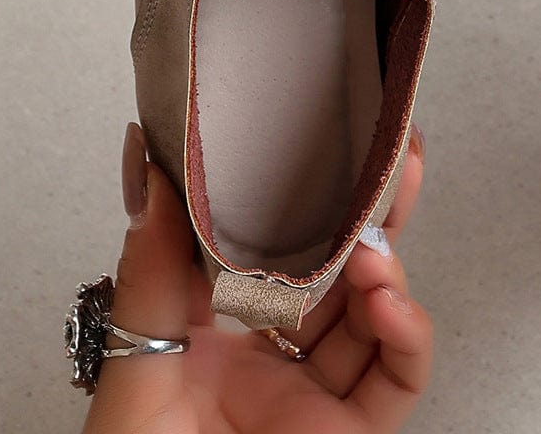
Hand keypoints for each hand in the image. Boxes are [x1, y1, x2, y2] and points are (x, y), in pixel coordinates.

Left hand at [82, 123, 430, 433]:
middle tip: (396, 163)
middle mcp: (269, 359)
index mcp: (214, 332)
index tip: (330, 143)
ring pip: (374, 317)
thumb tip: (151, 173)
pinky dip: (408, 337)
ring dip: (386, 273)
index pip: (272, 244)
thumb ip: (150, 273)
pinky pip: (396, 382)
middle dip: (372, 214)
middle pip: (337, 271)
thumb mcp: (132, 365)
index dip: (308, 194)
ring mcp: (311, 398)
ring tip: (374, 253)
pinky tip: (393, 304)